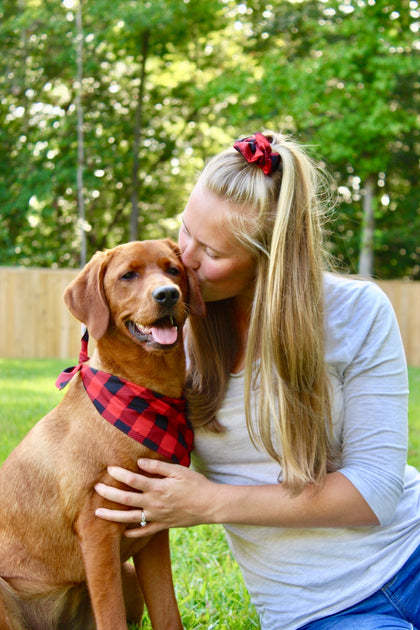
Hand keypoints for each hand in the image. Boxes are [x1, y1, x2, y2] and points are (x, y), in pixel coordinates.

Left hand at [95, 458, 216, 536]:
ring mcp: (157, 517)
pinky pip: (144, 531)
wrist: (210, 505)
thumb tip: (140, 462)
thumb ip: (158, 467)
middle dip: (109, 493)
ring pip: (130, 518)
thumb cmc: (196, 484)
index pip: (133, 480)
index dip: (120, 474)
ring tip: (98, 514)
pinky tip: (122, 533)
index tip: (109, 468)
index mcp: (158, 488)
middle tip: (96, 488)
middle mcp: (154, 503)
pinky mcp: (162, 525)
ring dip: (112, 516)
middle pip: (126, 499)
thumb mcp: (179, 470)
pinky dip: (132, 533)